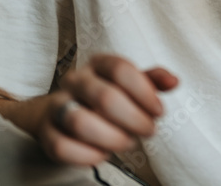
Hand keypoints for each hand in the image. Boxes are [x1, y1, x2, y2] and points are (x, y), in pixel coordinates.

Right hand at [36, 54, 178, 165]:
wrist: (63, 113)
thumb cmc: (106, 97)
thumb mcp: (131, 84)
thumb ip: (153, 81)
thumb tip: (174, 81)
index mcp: (98, 64)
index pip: (121, 69)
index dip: (144, 93)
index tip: (158, 111)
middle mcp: (75, 80)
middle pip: (105, 97)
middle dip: (134, 119)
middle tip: (147, 130)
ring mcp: (57, 105)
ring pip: (80, 122)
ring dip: (112, 138)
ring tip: (127, 143)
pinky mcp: (46, 132)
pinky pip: (62, 147)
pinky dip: (87, 155)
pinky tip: (103, 154)